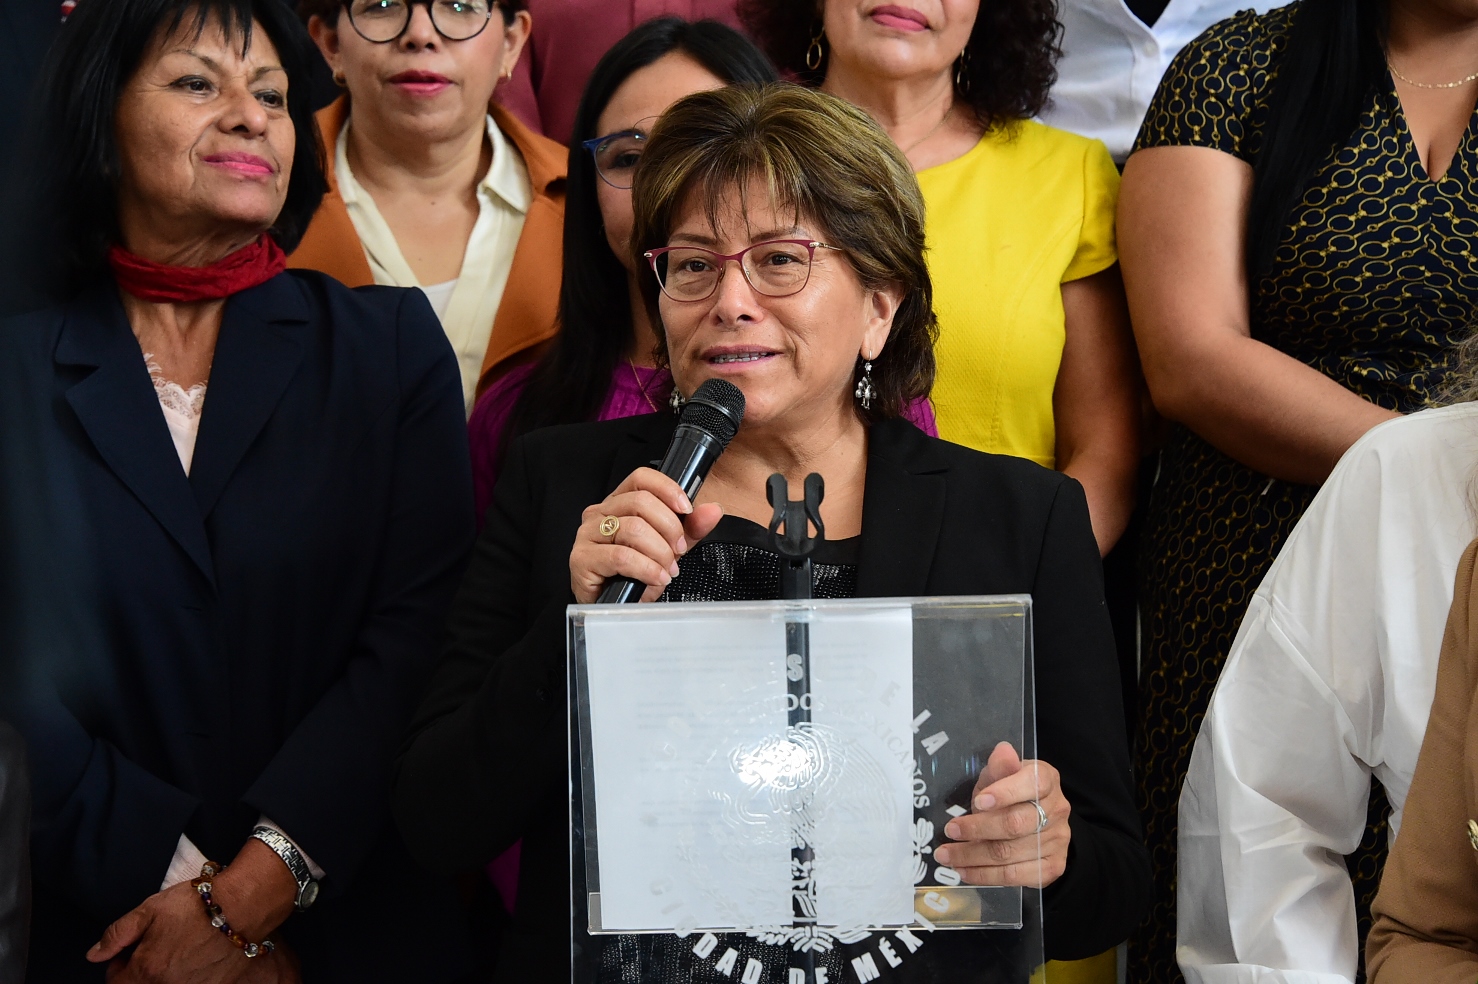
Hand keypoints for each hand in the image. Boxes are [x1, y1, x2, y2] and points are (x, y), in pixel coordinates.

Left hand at [89, 839, 298, 983]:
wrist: (242, 906)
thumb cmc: (196, 905)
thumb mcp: (149, 910)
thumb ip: (117, 934)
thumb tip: (94, 955)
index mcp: (146, 970)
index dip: (118, 966)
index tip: (129, 951)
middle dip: (140, 973)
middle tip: (155, 948)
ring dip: (164, 975)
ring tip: (177, 951)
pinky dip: (188, 975)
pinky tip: (196, 957)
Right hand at [569, 467, 722, 602]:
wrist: (613, 607)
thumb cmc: (634, 574)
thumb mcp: (669, 547)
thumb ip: (690, 528)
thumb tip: (712, 510)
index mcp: (618, 503)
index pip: (641, 478)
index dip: (668, 489)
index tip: (686, 510)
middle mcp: (599, 513)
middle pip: (641, 502)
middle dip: (670, 529)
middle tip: (678, 551)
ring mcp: (588, 535)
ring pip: (634, 529)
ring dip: (659, 553)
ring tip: (666, 570)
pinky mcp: (582, 559)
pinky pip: (621, 556)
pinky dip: (646, 568)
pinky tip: (655, 578)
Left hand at [932, 741, 1071, 886]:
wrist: (1038, 822)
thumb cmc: (1011, 793)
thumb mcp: (1001, 775)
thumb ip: (999, 767)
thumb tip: (1003, 751)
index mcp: (1046, 779)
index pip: (1031, 784)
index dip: (1005, 793)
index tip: (978, 801)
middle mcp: (1057, 809)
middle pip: (1016, 824)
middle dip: (978, 829)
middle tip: (950, 830)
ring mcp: (1057, 840)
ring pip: (1010, 854)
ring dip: (972, 857)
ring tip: (946, 855)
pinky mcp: (1052, 867)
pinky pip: (1015, 876)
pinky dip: (985, 875)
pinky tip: (964, 871)